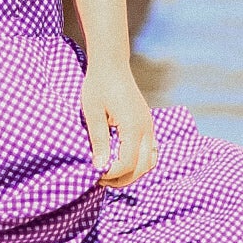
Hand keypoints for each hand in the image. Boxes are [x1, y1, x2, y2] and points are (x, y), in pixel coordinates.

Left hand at [79, 61, 156, 186]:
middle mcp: (146, 128)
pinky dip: (138, 163)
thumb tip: (100, 167)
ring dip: (132, 173)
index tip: (94, 173)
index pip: (127, 163)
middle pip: (142, 167)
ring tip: (110, 174)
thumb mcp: (92, 112)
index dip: (111, 174)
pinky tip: (120, 161)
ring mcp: (149, 126)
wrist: (111, 64)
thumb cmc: (98, 85)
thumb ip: (98, 140)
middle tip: (100, 179)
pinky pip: (150, 151)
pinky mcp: (147, 124)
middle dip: (122, 179)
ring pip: (149, 162)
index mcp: (133, 126)